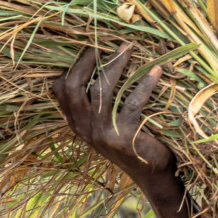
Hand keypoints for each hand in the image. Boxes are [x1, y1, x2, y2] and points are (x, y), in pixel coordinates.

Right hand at [53, 45, 174, 183]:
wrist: (152, 174)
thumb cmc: (133, 142)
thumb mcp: (108, 125)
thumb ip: (99, 105)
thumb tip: (102, 66)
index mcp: (77, 123)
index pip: (61, 90)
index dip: (72, 67)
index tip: (89, 48)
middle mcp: (84, 127)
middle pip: (74, 87)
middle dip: (86, 61)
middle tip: (102, 43)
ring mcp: (102, 132)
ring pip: (101, 91)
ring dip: (115, 66)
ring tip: (127, 48)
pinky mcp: (124, 136)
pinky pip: (132, 103)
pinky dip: (144, 84)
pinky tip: (155, 71)